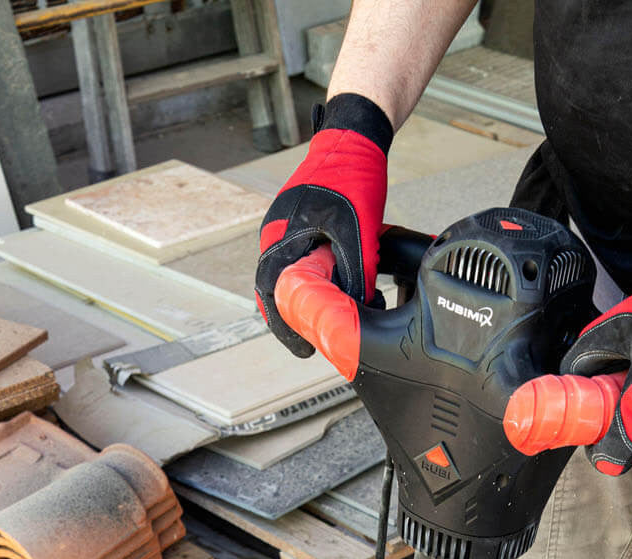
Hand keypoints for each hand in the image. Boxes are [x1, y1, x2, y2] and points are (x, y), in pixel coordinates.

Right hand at [255, 93, 391, 356]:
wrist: (354, 136)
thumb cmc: (352, 176)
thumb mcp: (358, 233)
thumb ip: (355, 273)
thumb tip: (360, 310)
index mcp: (280, 236)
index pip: (271, 292)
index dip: (284, 326)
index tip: (302, 349)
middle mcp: (276, 233)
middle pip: (276, 288)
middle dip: (292, 319)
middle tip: (311, 343)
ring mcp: (285, 227)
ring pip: (288, 276)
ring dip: (302, 300)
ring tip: (321, 323)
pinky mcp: (300, 223)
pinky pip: (298, 260)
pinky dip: (309, 281)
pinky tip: (328, 292)